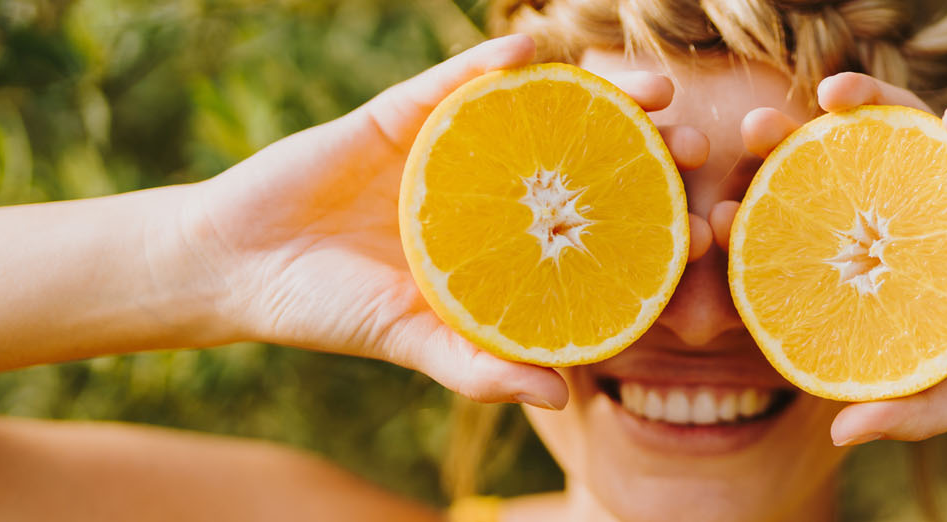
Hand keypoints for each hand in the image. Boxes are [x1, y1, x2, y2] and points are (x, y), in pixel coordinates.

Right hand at [182, 35, 711, 407]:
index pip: (597, 231)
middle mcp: (496, 189)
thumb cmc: (332, 310)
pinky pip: (455, 80)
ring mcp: (456, 146)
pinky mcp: (403, 112)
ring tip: (655, 88)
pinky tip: (532, 49)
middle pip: (589, 160)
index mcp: (510, 244)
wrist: (238, 266)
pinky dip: (492, 63)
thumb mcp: (412, 342)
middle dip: (650, 148)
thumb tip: (561, 398)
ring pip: (542, 110)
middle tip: (699, 145)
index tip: (708, 229)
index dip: (655, 227)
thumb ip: (479, 366)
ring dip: (603, 92)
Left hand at [722, 73, 946, 443]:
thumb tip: (840, 433)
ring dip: (876, 106)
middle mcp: (930, 212)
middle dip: (799, 144)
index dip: (770, 218)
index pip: (826, 230)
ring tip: (833, 95)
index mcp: (906, 261)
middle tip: (751, 132)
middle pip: (853, 166)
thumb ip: (917, 409)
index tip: (717, 217)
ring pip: (916, 130)